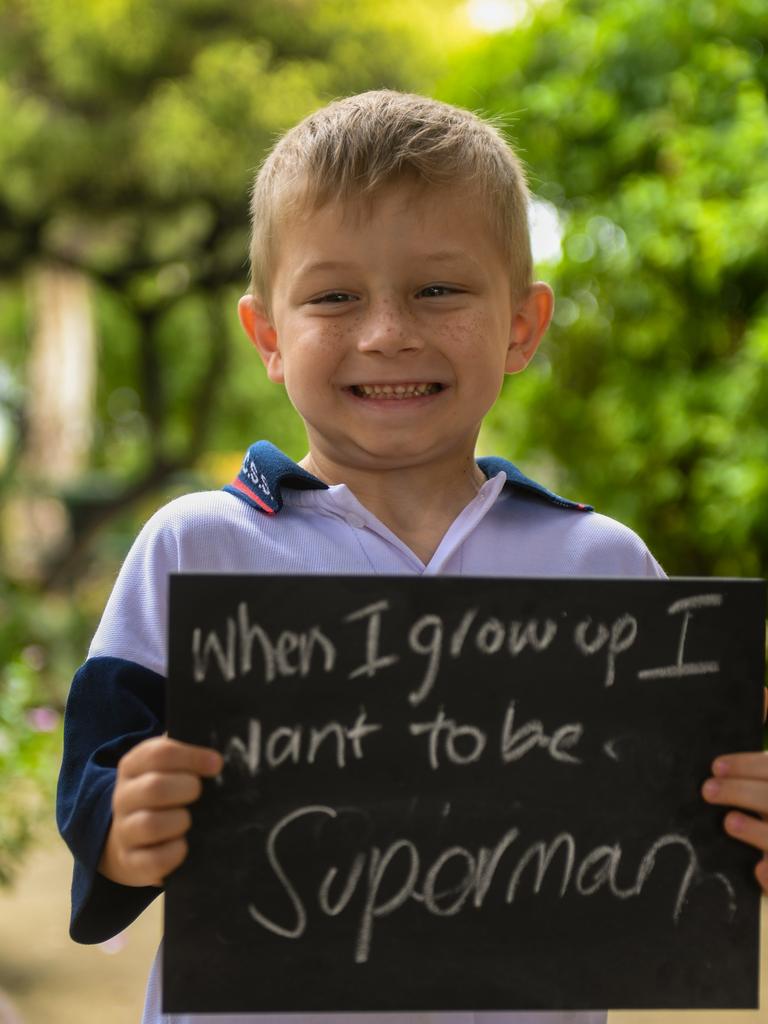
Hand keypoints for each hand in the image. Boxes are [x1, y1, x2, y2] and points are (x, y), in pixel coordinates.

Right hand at [98, 736, 222, 887]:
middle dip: (187, 789)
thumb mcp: (168, 770)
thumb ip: (188, 760)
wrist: (131, 839)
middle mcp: (123, 797)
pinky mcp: (131, 861)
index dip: (192, 757)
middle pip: (155, 787)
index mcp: (133, 766)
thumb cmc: (162, 796)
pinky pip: (154, 859)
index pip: (159, 754)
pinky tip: (182, 844)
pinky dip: (175, 851)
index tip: (216, 765)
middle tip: (198, 793)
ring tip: (187, 820)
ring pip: (151, 824)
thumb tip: (216, 761)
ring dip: (180, 821)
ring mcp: (124, 831)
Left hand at [702, 751, 767, 893]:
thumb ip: (748, 786)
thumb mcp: (762, 797)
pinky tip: (759, 869)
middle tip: (708, 790)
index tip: (716, 767)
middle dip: (739, 792)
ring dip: (756, 830)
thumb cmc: (765, 816)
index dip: (746, 765)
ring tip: (730, 823)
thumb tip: (715, 774)